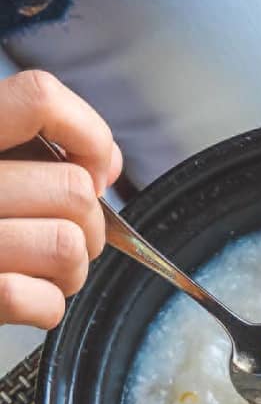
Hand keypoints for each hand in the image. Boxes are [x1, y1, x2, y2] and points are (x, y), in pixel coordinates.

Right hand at [0, 72, 119, 327]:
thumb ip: (36, 151)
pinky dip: (42, 304)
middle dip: (85, 224)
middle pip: (74, 191)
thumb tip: (106, 164)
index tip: (90, 169)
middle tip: (52, 233)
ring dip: (69, 268)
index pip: (40, 99)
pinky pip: (47, 302)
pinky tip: (13, 294)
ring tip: (31, 265)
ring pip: (69, 246)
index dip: (88, 136)